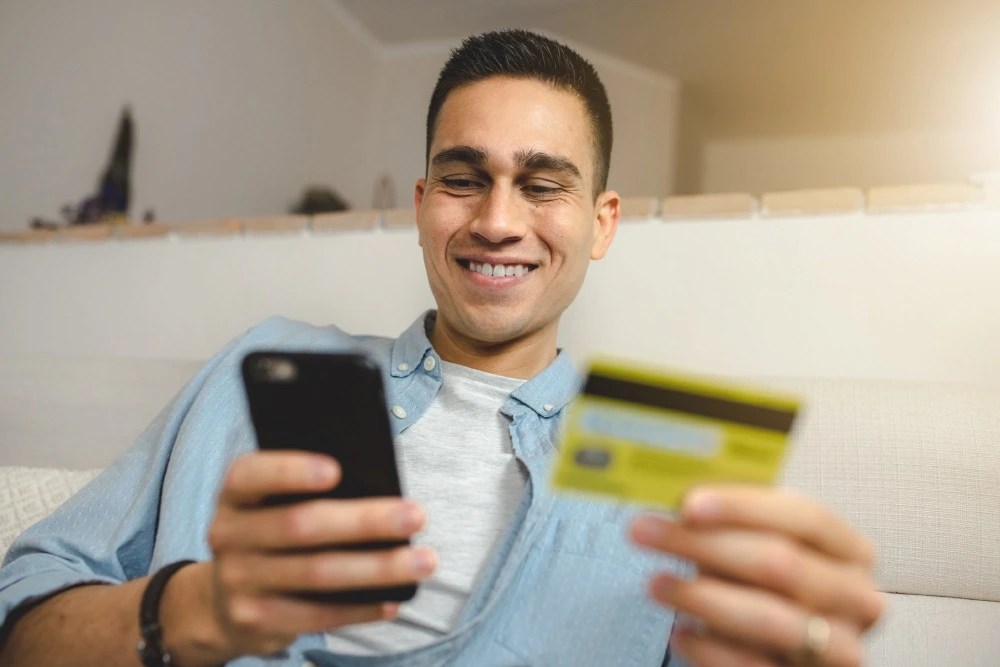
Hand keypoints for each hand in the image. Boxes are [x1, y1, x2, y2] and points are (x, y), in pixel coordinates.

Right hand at [205, 451, 435, 657]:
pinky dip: (361, 608)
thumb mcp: (271, 505)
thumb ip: (305, 492)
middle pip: (301, 526)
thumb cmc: (271, 533)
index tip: (337, 469)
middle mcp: (228, 535)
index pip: (252, 475)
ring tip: (424, 561)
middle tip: (417, 515)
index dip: (291, 470)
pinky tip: (394, 600)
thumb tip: (378, 487)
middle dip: (365, 521)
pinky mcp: (255, 620)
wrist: (222, 602)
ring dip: (379, 568)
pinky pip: (318, 615)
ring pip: (318, 573)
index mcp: (235, 495)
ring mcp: (239, 581)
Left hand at [630, 486, 882, 666]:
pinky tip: (679, 632)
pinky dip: (710, 648)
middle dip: (705, 545)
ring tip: (654, 583)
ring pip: (770, 619)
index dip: (744, 508)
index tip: (688, 504)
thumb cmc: (774, 591)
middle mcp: (856, 598)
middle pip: (780, 564)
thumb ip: (737, 530)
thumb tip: (679, 510)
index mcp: (850, 552)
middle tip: (644, 532)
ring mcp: (840, 647)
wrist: (791, 653)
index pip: (803, 517)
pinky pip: (754, 666)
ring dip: (702, 597)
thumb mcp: (766, 551)